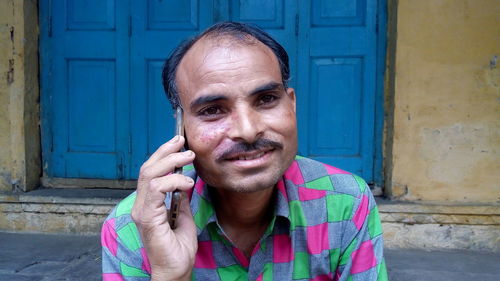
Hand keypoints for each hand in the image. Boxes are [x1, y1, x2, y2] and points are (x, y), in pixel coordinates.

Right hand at [131, 135, 196, 280]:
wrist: (176, 270)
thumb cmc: (178, 249)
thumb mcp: (184, 217)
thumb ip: (180, 199)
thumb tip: (183, 182)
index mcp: (148, 204)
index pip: (151, 172)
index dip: (164, 154)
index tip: (179, 143)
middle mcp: (141, 205)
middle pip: (148, 168)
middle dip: (166, 151)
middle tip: (183, 142)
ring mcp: (142, 211)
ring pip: (150, 174)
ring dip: (171, 162)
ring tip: (188, 158)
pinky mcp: (147, 217)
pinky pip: (156, 189)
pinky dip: (173, 181)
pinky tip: (187, 183)